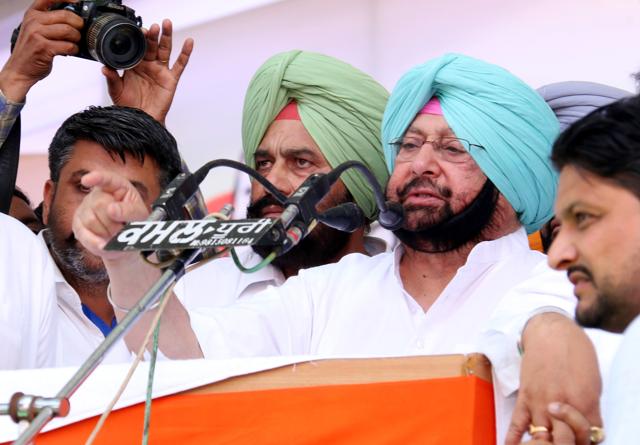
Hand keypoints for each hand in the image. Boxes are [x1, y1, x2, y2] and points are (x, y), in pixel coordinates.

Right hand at [0, 0, 82, 101]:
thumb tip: (74, 20)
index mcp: (32, 15)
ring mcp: (37, 34)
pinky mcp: (43, 47)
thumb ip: (50, 23)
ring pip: (68, 30)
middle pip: (65, 16)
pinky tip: (71, 51)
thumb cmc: (31, 52)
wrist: (19, 70)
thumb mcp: (35, 31)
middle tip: (79, 32)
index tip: (78, 2)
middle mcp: (33, 21)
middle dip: (78, 24)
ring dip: (77, 39)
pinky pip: (68, 45)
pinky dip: (74, 49)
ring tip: (74, 43)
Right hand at [72, 170, 148, 262]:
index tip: (87, 180)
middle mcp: (97, 194)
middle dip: (114, 222)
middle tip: (124, 229)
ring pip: (91, 221)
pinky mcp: (77, 225)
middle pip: (99, 205)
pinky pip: (84, 235)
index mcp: (116, 186)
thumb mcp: (140, 214)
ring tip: (117, 235)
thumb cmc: (133, 221)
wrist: (126, 240)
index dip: (96, 178)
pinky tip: (104, 245)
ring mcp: (84, 209)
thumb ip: (130, 210)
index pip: (106, 178)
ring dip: (107, 233)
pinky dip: (96, 243)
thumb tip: (111, 209)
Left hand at [103, 19, 193, 123]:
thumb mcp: (116, 90)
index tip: (138, 31)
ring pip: (165, 50)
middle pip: (152, 45)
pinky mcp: (171, 79)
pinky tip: (189, 42)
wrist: (140, 120)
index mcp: (135, 65)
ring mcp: (160, 71)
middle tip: (153, 26)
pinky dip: (185, 53)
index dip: (139, 38)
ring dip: (167, 37)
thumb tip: (104, 68)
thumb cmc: (128, 106)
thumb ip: (112, 78)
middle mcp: (148, 65)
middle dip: (153, 35)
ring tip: (167, 24)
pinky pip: (180, 65)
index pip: (138, 47)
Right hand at [505, 313, 601, 444]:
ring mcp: (540, 402)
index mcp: (584, 402)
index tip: (586, 436)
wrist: (551, 332)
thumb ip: (590, 408)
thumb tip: (589, 427)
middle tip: (567, 440)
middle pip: (565, 443)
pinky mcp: (525, 397)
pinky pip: (517, 424)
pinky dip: (514, 439)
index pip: (591, 437)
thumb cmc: (576, 352)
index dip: (589, 440)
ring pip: (542, 438)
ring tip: (547, 442)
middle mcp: (561, 406)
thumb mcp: (594, 382)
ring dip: (546, 443)